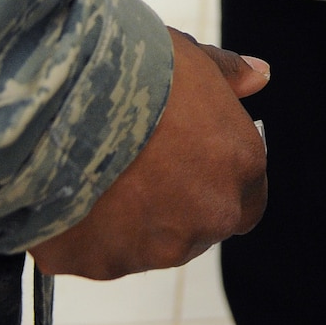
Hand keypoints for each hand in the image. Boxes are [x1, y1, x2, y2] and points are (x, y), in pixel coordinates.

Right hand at [31, 30, 267, 279]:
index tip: (192, 158)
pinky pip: (103, 253)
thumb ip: (230, 75)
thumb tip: (260, 77)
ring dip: (138, 221)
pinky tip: (77, 192)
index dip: (219, 178)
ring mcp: (158, 249)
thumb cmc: (137, 74)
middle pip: (203, 224)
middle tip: (145, 165)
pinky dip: (93, 233)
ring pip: (154, 245)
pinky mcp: (105, 265)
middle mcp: (210, 217)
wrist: (65, 105)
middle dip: (181, 204)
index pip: (249, 197)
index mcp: (241, 167)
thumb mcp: (192, 59)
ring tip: (106, 174)